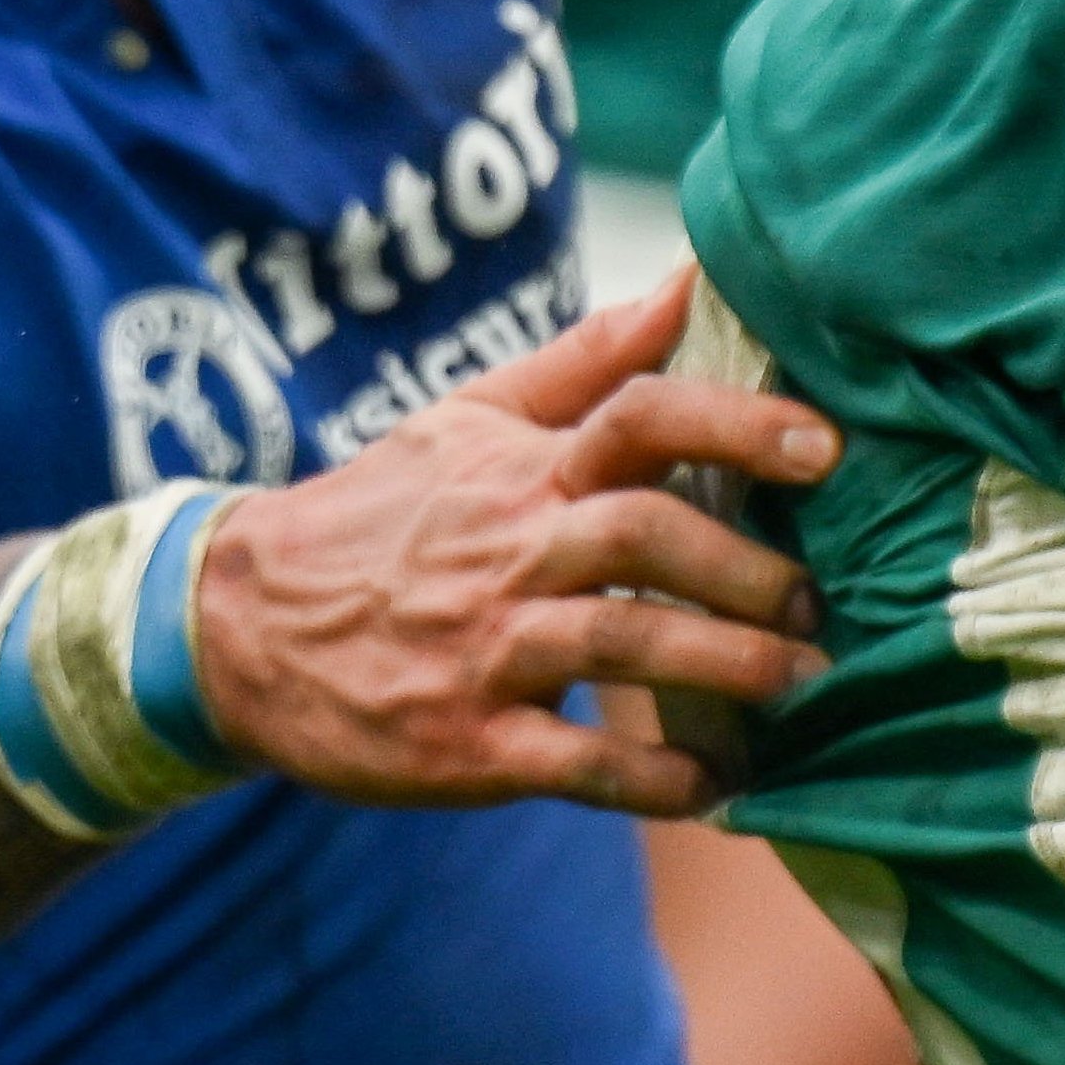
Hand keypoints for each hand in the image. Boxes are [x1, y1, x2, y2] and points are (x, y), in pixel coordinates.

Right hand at [188, 269, 837, 817]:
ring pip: (621, 644)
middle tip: (817, 601)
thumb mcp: (472, 417)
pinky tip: (715, 786)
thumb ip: (591, 357)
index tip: (825, 447)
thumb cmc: (385, 513)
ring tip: (801, 686)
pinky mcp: (464, 742)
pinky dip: (651, 780)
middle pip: (645, 534)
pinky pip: (574, 762)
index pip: (639, 416)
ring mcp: (485, 648)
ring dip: (725, 666)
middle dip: (747, 567)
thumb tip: (694, 278)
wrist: (239, 628)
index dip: (736, 422)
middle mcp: (510, 548)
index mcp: (523, 467)